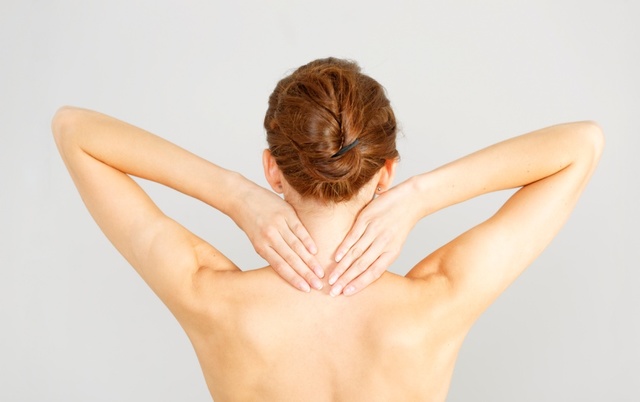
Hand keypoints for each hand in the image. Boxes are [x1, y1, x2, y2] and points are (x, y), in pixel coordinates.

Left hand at [234, 182, 323, 291]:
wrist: (241, 197)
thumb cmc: (249, 221)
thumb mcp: (256, 239)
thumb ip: (271, 251)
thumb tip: (289, 267)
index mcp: (261, 247)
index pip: (280, 266)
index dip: (293, 278)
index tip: (305, 289)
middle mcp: (269, 237)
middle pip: (291, 259)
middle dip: (306, 274)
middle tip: (318, 285)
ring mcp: (278, 224)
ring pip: (297, 246)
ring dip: (310, 260)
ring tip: (320, 271)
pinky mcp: (286, 213)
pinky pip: (299, 229)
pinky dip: (308, 240)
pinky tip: (315, 251)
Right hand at [328, 180, 420, 295]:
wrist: (410, 201)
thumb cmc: (400, 224)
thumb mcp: (394, 244)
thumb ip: (379, 256)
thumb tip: (363, 271)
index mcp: (391, 253)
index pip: (374, 273)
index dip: (359, 283)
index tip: (346, 293)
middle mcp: (383, 244)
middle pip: (362, 266)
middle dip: (346, 280)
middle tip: (333, 291)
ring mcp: (374, 231)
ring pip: (356, 253)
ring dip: (342, 267)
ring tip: (331, 278)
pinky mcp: (367, 218)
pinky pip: (353, 236)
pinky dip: (344, 247)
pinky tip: (337, 257)